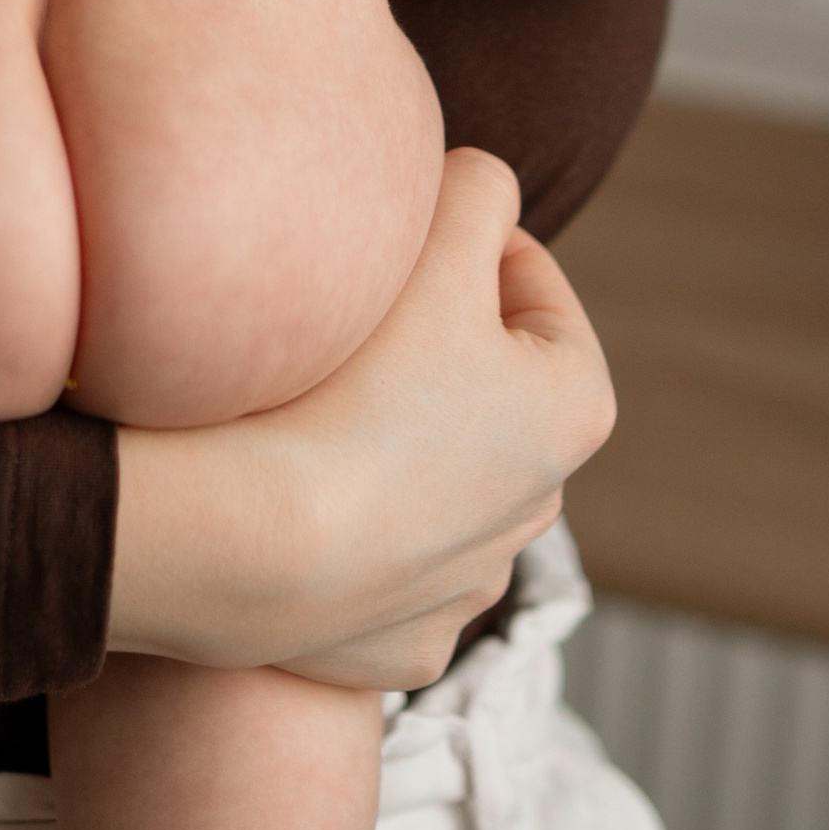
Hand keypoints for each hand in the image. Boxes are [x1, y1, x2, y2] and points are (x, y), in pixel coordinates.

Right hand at [104, 150, 612, 690]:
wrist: (254, 546)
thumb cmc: (356, 382)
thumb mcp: (433, 240)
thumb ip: (476, 188)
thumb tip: (483, 185)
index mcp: (574, 406)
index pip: (526, 278)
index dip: (455, 239)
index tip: (389, 242)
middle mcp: (541, 505)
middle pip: (480, 382)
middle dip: (422, 343)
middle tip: (340, 322)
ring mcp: (470, 587)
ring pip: (428, 471)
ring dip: (384, 433)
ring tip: (305, 407)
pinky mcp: (400, 644)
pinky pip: (371, 563)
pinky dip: (340, 527)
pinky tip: (289, 496)